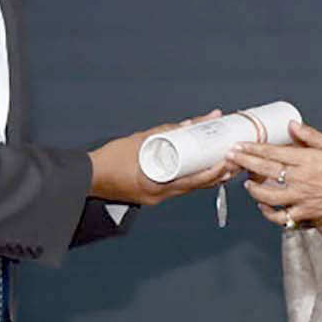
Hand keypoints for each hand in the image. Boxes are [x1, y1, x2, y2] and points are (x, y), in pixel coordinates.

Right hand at [89, 111, 232, 204]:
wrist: (86, 177)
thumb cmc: (110, 159)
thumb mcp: (141, 140)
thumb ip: (168, 132)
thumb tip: (194, 123)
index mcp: (157, 185)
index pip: (193, 181)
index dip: (213, 173)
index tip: (226, 162)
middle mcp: (160, 196)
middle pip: (197, 187)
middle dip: (217, 175)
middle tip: (235, 163)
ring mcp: (157, 198)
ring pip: (190, 189)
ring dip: (208, 178)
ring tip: (226, 166)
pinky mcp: (154, 195)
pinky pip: (179, 188)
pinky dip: (192, 180)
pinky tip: (203, 172)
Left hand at [227, 121, 321, 228]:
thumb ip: (310, 135)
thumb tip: (291, 125)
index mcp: (306, 160)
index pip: (272, 153)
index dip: (253, 148)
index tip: (239, 145)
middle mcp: (300, 179)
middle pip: (265, 170)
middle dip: (244, 162)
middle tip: (230, 157)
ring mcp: (301, 198)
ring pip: (268, 195)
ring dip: (253, 188)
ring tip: (245, 182)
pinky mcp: (305, 213)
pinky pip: (282, 217)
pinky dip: (269, 214)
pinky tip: (263, 206)